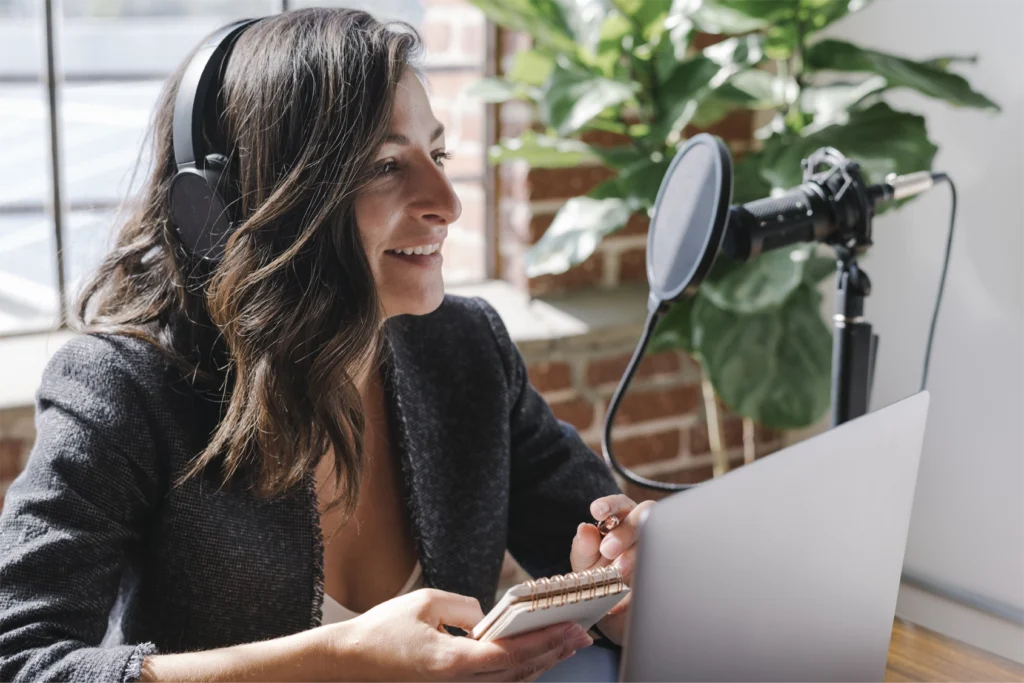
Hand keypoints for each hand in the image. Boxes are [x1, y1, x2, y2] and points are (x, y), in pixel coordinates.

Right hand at [323, 588, 593, 681]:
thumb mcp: (426, 602)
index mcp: (452, 663)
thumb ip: (466, 607)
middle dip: (554, 653)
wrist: (348, 664)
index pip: (511, 655)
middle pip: (519, 674)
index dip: (546, 642)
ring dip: (541, 664)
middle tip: (583, 636)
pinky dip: (518, 672)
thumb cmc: (382, 631)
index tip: (572, 629)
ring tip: (567, 645)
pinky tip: (533, 659)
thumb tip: (489, 617)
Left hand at [569, 494, 654, 645]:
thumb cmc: (596, 570)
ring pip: (654, 542)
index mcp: (622, 516)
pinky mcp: (662, 569)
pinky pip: (659, 572)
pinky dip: (641, 584)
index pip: (619, 504)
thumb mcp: (585, 558)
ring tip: (618, 570)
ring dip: (636, 555)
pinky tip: (624, 597)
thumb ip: (584, 544)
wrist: (609, 600)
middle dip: (625, 532)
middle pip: (641, 519)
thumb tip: (584, 528)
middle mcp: (642, 527)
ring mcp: (655, 547)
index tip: (597, 511)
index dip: (610, 505)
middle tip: (607, 549)